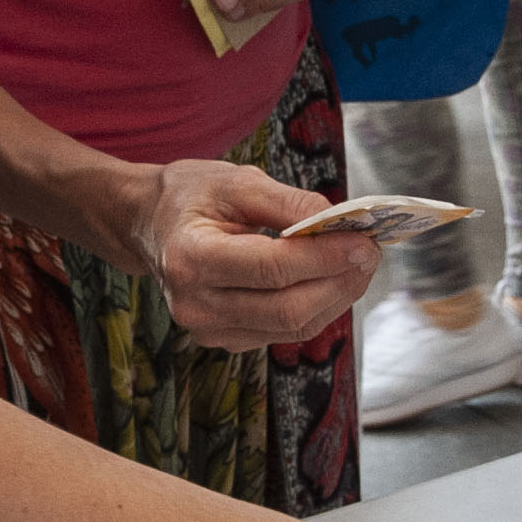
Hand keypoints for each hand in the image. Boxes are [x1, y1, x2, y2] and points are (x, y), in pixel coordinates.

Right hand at [128, 159, 379, 351]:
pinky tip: (333, 280)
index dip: (324, 258)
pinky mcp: (224, 340)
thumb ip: (287, 201)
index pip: (271, 268)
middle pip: (286, 308)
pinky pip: (284, 332)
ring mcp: (207, 330)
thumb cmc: (191, 197)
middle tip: (371, 253)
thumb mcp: (235, 181)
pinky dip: (317, 307)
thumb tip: (339, 221)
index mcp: (190, 258)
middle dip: (338, 282)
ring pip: (291, 327)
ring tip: (359, 265)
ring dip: (335, 297)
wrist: (150, 226)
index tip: (363, 241)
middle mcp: (195, 305)